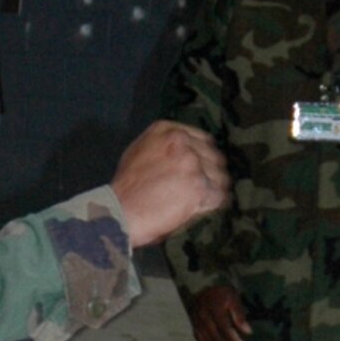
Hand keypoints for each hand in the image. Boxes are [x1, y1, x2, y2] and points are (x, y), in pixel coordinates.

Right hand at [110, 120, 229, 248]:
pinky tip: (200, 209)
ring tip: (197, 202)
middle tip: (199, 190)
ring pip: (219, 176)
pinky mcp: (199, 186)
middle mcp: (182, 141)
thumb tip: (185, 151)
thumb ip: (164, 146)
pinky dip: (211, 205)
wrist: (120, 210)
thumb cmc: (126, 188)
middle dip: (209, 174)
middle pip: (213, 157)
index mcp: (167, 130)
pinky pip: (219, 196)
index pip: (203, 139)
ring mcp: (192, 163)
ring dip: (211, 190)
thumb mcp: (140, 150)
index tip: (201, 171)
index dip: (204, 158)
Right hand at [187, 283, 251, 340]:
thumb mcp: (233, 297)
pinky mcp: (195, 329)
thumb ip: (239, 314)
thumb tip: (247, 332)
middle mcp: (203, 318)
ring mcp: (197, 325)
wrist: (200, 288)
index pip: (225, 329)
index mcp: (213, 308)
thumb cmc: (221, 293)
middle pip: (217, 339)